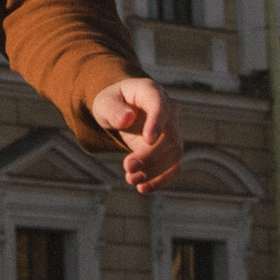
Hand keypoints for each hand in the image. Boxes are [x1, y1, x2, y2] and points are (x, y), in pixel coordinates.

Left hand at [90, 75, 182, 192]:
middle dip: (150, 154)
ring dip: (154, 170)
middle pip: (170, 134)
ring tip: (130, 179)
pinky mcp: (172, 148)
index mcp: (151, 92)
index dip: (157, 122)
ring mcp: (175, 129)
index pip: (160, 105)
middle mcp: (170, 109)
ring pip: (175, 152)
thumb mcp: (105, 103)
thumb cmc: (113, 103)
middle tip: (127, 167)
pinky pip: (175, 166)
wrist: (122, 112)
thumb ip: (113, 109)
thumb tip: (127, 118)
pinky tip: (143, 188)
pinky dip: (161, 179)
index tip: (148, 140)